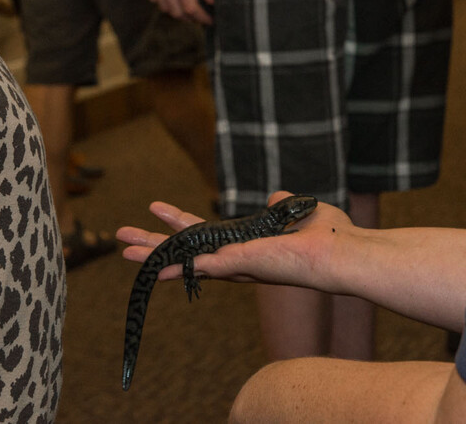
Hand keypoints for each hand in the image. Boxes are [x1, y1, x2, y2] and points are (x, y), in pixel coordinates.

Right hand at [116, 191, 352, 290]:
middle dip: (153, 245)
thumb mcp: (297, 211)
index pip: (204, 234)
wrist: (345, 252)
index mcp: (246, 245)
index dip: (178, 223)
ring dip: (156, 257)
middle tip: (121, 240)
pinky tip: (157, 268)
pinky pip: (207, 266)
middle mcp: (237, 259)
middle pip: (185, 251)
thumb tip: (272, 198)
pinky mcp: (245, 264)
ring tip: (125, 252)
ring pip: (188, 260)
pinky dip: (182, 267)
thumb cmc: (330, 235)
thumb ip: (278, 206)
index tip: (154, 208)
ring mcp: (239, 264)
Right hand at [137, 0, 213, 24]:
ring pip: (164, 7)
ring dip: (177, 11)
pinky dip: (164, 1)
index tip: (210, 20)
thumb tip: (211, 0)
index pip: (191, 8)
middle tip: (201, 15)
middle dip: (190, 17)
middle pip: (177, 12)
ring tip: (188, 7)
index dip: (202, 18)